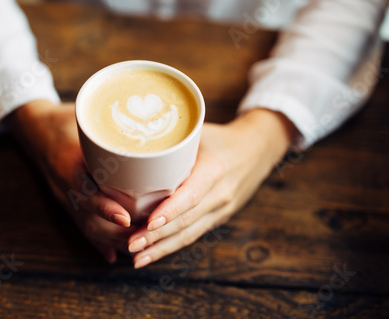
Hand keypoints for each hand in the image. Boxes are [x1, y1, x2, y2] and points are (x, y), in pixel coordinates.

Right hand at [5, 100, 135, 262]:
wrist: (35, 128)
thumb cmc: (65, 121)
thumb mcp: (85, 122)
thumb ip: (110, 132)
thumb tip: (149, 136)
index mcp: (65, 165)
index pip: (83, 191)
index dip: (104, 207)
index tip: (126, 218)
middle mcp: (63, 187)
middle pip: (87, 219)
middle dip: (116, 234)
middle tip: (146, 237)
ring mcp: (64, 198)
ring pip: (87, 227)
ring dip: (113, 241)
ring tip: (140, 246)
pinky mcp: (68, 203)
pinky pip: (83, 226)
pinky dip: (99, 243)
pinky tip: (114, 256)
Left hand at [128, 109, 296, 267]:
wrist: (258, 149)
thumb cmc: (221, 138)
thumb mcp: (199, 132)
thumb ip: (171, 140)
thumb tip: (131, 142)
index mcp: (215, 169)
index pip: (191, 195)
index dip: (170, 211)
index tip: (149, 223)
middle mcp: (220, 194)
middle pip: (187, 221)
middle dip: (157, 236)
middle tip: (131, 244)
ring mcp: (221, 210)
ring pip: (189, 234)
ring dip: (162, 248)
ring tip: (137, 257)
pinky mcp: (218, 218)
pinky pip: (194, 234)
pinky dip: (172, 245)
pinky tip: (152, 253)